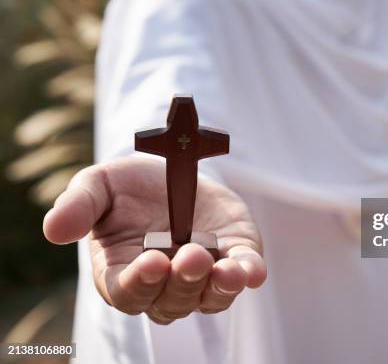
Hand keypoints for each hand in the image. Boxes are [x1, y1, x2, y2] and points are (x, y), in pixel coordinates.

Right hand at [43, 157, 265, 323]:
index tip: (151, 262)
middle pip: (172, 301)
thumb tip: (54, 231)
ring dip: (217, 288)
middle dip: (182, 281)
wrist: (174, 168)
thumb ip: (78, 206)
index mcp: (123, 273)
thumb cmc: (130, 186)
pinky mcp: (235, 258)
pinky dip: (248, 276)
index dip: (139, 284)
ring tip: (226, 270)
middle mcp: (164, 284)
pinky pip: (243, 276)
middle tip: (191, 255)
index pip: (128, 294)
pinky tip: (250, 270)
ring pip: (209, 298)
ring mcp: (202, 276)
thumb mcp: (99, 185)